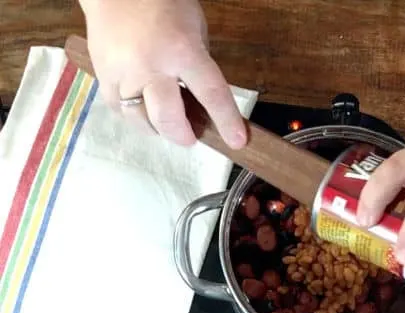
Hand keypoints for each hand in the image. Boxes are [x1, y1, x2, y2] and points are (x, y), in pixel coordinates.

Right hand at [80, 0, 246, 147]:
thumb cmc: (163, 3)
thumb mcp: (195, 29)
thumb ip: (198, 63)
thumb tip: (201, 99)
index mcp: (183, 51)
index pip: (211, 94)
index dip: (226, 122)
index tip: (236, 141)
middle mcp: (152, 66)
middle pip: (167, 118)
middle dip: (182, 135)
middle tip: (190, 136)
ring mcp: (123, 73)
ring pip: (140, 120)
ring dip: (157, 128)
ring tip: (166, 122)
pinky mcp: (102, 76)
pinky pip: (119, 109)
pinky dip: (134, 114)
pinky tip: (143, 107)